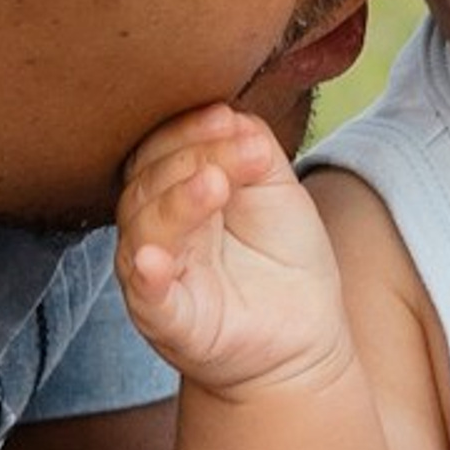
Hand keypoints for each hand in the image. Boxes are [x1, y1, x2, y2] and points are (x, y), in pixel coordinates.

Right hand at [115, 105, 349, 393]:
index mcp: (175, 193)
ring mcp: (160, 277)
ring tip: (213, 184)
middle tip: (235, 148)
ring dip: (175, 204)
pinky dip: (148, 280)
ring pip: (145, 233)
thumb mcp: (277, 190)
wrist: (304, 332)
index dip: (188, 130)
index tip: (226, 118)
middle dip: (189, 159)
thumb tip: (232, 116)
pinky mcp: (171, 322)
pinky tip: (154, 260)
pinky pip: (149, 300)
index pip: (163, 151)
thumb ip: (253, 150)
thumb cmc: (283, 257)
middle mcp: (157, 231)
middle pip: (149, 185)